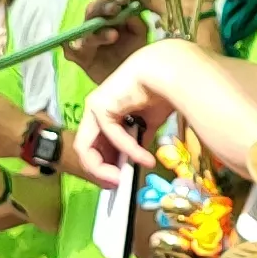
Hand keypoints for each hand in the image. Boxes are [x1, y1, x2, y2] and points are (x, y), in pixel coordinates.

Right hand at [70, 0, 149, 81]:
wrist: (127, 78)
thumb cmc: (131, 53)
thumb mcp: (139, 35)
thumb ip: (136, 20)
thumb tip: (131, 6)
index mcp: (108, 17)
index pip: (105, 1)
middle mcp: (94, 26)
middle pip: (92, 11)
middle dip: (104, 7)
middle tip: (116, 9)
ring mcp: (86, 41)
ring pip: (85, 30)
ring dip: (99, 31)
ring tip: (114, 35)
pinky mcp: (81, 58)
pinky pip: (70, 51)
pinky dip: (69, 48)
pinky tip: (71, 46)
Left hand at [71, 49, 186, 186]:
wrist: (169, 71)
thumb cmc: (162, 92)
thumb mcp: (148, 123)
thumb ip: (139, 139)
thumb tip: (139, 159)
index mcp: (106, 113)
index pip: (96, 145)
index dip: (105, 165)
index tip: (120, 181)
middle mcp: (96, 110)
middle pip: (87, 149)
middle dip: (100, 171)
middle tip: (115, 186)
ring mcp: (94, 107)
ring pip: (87, 147)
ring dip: (104, 168)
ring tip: (121, 180)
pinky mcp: (98, 105)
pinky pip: (110, 136)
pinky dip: (127, 150)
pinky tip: (143, 159)